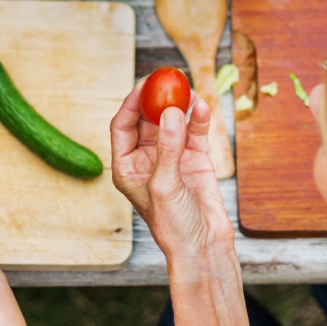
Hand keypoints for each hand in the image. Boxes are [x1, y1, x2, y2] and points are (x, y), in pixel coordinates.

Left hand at [109, 80, 235, 266]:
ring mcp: (172, 158)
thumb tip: (171, 112)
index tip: (145, 84)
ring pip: (173, 123)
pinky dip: (199, 119)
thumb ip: (168, 148)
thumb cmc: (172, 225)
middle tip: (168, 79)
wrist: (204, 246)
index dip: (131, 103)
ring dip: (180, 106)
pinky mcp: (195, 160)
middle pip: (148, 119)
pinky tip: (203, 107)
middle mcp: (147, 159)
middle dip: (157, 99)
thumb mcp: (164, 186)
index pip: (122, 126)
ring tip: (189, 89)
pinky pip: (195, 133)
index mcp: (127, 166)